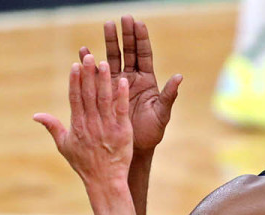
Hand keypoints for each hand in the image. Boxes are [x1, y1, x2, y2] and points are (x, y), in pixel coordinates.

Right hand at [34, 54, 132, 185]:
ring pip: (105, 100)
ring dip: (104, 81)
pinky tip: (122, 82)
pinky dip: (122, 96)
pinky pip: (121, 111)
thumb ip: (52, 127)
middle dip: (88, 75)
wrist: (105, 181)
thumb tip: (35, 115)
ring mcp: (107, 127)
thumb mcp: (64, 146)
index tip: (75, 65)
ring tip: (104, 63)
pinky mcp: (122, 132)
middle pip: (89, 95)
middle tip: (89, 57)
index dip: (75, 81)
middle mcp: (91, 124)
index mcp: (77, 125)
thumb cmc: (84, 164)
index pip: (75, 99)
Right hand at [79, 15, 181, 153]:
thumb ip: (169, 95)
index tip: (138, 23)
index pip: (144, 55)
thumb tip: (179, 77)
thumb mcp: (162, 113)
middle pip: (129, 51)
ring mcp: (118, 83)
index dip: (141, 39)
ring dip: (110, 42)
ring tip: (107, 25)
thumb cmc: (152, 132)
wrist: (135, 147)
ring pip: (113, 58)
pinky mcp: (106, 92)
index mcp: (147, 81)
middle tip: (123, 18)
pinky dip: (91, 63)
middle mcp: (133, 78)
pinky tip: (84, 50)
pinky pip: (97, 74)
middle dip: (126, 34)